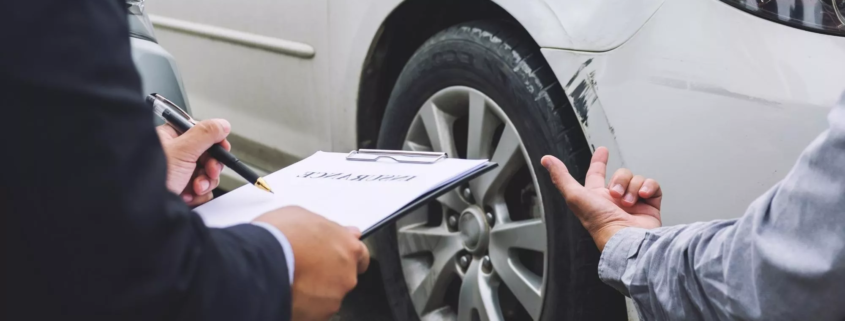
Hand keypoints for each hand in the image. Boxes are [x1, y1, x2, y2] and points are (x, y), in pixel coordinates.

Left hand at [156, 119, 231, 205]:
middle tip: (209, 171)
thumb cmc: (150, 178)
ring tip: (194, 188)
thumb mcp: (182, 150)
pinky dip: (199, 195)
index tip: (222, 149)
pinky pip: (203, 190)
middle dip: (210, 167)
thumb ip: (205, 134)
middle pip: (208, 155)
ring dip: (205, 182)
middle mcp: (176, 155)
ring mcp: (180, 174)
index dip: (215, 142)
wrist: (143, 210)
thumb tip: (222, 124)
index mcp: (171, 138)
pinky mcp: (183, 191)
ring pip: (207, 174)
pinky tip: (188, 196)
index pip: (201, 133)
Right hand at [254, 207, 369, 320]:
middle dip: (328, 273)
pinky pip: (314, 310)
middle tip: (306, 267)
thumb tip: (339, 230)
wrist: (260, 263)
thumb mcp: (303, 215)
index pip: (361, 255)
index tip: (337, 258)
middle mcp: (347, 274)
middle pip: (344, 276)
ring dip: (315, 290)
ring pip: (328, 295)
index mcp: (348, 247)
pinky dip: (304, 305)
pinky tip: (288, 293)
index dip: (347, 256)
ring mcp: (334, 296)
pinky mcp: (319, 315)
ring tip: (292, 280)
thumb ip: (328, 227)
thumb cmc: (279, 236)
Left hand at [541, 147, 661, 250]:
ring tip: (628, 202)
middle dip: (619, 180)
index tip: (602, 151)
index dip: (599, 162)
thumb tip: (547, 160)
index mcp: (597, 198)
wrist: (627, 239)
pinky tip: (642, 196)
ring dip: (632, 187)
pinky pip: (652, 185)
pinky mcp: (650, 206)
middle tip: (616, 194)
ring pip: (635, 178)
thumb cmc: (600, 223)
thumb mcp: (575, 196)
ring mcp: (634, 203)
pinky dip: (648, 188)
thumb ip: (561, 177)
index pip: (596, 174)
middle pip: (620, 174)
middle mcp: (615, 200)